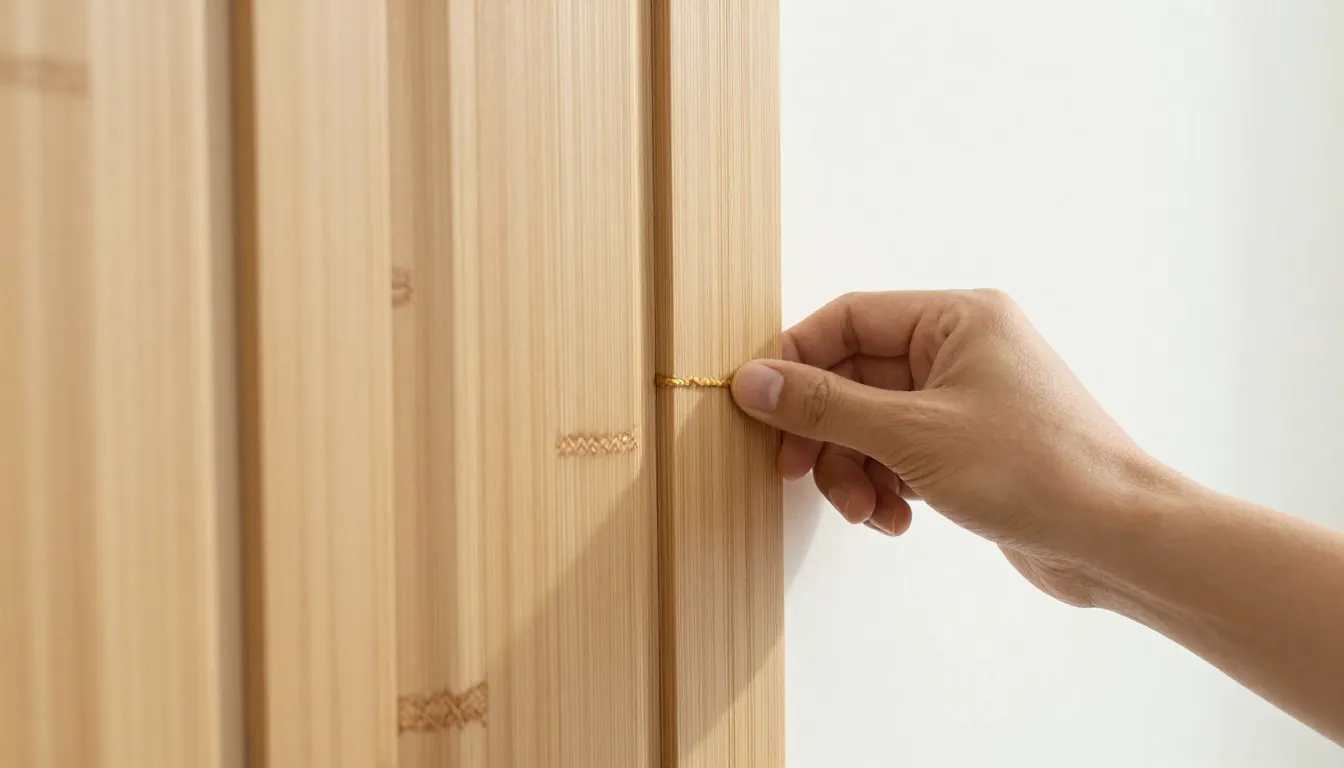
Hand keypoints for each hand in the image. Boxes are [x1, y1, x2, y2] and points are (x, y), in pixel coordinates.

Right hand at [731, 290, 1174, 605]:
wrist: (1118, 539)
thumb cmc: (1036, 472)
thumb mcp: (913, 436)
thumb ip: (826, 406)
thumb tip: (752, 381)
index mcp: (957, 318)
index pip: (848, 319)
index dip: (797, 361)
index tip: (762, 408)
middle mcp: (961, 349)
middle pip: (853, 377)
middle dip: (827, 434)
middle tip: (798, 473)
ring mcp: (966, 399)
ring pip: (871, 422)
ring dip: (853, 470)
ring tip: (867, 511)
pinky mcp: (969, 446)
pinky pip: (899, 454)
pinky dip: (885, 486)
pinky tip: (899, 520)